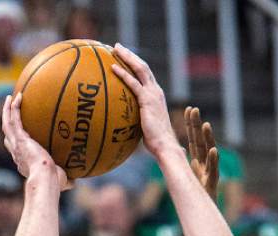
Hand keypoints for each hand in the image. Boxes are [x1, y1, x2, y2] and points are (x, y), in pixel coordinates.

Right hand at [2, 93, 70, 189]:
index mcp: (24, 164)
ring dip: (6, 111)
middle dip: (8, 125)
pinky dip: (14, 107)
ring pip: (6, 124)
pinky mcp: (19, 138)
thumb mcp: (61, 181)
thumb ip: (67, 180)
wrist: (45, 178)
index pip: (17, 152)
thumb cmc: (54, 182)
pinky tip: (19, 96)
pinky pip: (13, 119)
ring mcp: (17, 145)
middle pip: (8, 137)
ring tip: (10, 98)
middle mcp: (17, 154)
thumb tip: (76, 182)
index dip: (16, 144)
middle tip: (10, 113)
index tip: (21, 137)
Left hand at [111, 44, 177, 158]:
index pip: (146, 76)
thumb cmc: (155, 143)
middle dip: (130, 55)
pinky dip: (123, 74)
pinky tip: (113, 67)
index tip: (125, 57)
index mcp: (157, 96)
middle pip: (143, 67)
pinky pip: (133, 83)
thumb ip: (137, 121)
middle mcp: (156, 91)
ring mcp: (153, 94)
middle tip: (118, 47)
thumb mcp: (145, 128)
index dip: (135, 65)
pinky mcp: (147, 100)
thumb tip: (124, 127)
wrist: (164, 146)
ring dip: (127, 57)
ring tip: (115, 49)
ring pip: (139, 69)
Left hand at [185, 106, 218, 202]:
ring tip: (206, 125)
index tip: (188, 109)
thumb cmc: (196, 201)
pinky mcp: (212, 185)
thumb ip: (183, 167)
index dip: (191, 126)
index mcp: (198, 164)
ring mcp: (210, 174)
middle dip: (197, 126)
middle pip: (200, 142)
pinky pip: (214, 171)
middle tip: (193, 109)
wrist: (205, 218)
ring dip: (208, 139)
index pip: (194, 141)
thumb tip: (177, 153)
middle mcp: (205, 166)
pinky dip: (214, 160)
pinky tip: (213, 150)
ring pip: (209, 154)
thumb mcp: (187, 181)